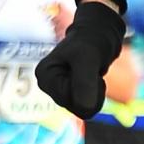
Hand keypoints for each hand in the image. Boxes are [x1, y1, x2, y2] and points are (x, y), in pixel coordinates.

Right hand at [35, 0, 124, 119]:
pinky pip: (87, 108)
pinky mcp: (69, 94)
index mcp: (44, 76)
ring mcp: (58, 91)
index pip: (68, 100)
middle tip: (91, 69)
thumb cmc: (91, 41)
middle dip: (91, 91)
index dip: (85, 87)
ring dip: (94, 93)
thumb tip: (84, 108)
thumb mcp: (88, 59)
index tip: (86, 66)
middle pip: (76, 107)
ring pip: (83, 110)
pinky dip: (95, 96)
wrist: (99, 34)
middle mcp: (48, 86)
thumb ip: (84, 82)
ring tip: (92, 73)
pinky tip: (93, 79)